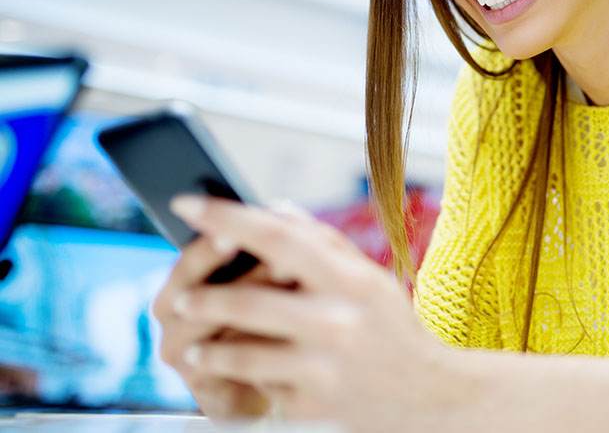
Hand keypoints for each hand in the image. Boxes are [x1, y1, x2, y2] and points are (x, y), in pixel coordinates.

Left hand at [164, 196, 458, 431]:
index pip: (277, 237)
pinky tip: (239, 378)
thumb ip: (323, 243)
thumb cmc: (391, 328)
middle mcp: (336, 320)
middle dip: (201, 300)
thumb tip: (272, 210)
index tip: (187, 203)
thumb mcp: (368, 279)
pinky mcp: (311, 406)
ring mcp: (322, 367)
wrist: (429, 397)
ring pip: (239, 352)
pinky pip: (259, 385)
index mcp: (350, 279)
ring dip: (207, 350)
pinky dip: (245, 379)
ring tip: (194, 348)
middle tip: (179, 300)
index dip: (227, 217)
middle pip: (246, 301)